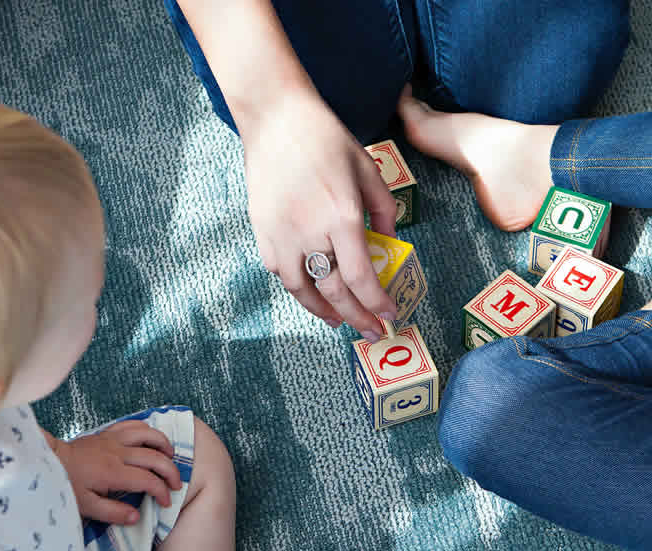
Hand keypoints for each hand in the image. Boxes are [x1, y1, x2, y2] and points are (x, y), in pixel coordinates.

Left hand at [52, 421, 181, 524]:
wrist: (48, 461)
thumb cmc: (66, 485)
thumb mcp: (86, 506)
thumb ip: (113, 513)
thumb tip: (137, 517)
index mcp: (113, 473)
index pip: (148, 481)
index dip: (162, 492)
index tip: (165, 502)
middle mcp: (118, 453)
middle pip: (155, 458)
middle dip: (171, 472)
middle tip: (176, 485)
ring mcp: (114, 440)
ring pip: (149, 435)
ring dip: (164, 445)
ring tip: (170, 458)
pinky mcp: (108, 433)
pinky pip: (134, 425)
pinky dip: (148, 430)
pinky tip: (152, 440)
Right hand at [241, 89, 398, 338]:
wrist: (276, 118)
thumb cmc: (326, 139)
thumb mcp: (368, 170)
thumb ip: (384, 211)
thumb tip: (389, 245)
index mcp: (342, 216)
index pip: (361, 277)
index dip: (376, 303)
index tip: (389, 316)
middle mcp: (310, 231)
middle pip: (335, 291)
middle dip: (357, 318)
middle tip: (372, 332)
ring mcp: (281, 233)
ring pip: (302, 290)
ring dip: (323, 311)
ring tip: (340, 319)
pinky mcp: (262, 230)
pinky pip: (280, 271)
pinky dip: (298, 287)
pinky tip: (312, 290)